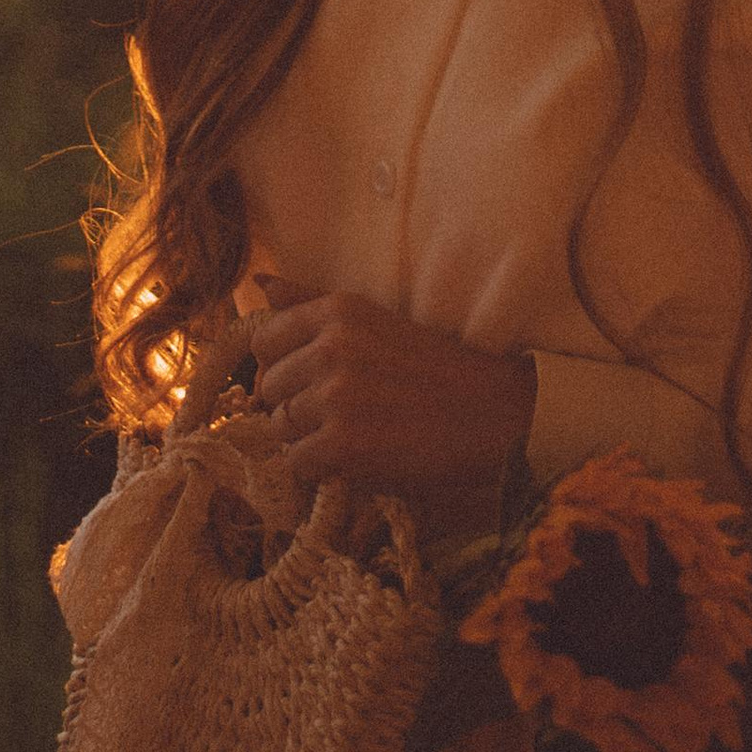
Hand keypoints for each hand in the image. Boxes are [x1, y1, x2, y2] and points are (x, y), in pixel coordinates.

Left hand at [241, 279, 534, 520]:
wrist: (489, 414)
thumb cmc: (431, 367)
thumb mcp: (371, 320)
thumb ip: (311, 302)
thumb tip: (261, 281)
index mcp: (338, 310)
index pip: (264, 341)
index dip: (281, 368)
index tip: (308, 382)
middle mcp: (330, 347)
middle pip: (268, 388)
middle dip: (291, 406)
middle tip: (335, 416)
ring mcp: (335, 396)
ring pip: (280, 427)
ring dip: (305, 440)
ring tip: (347, 437)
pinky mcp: (343, 444)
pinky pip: (298, 463)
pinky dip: (319, 470)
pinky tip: (353, 461)